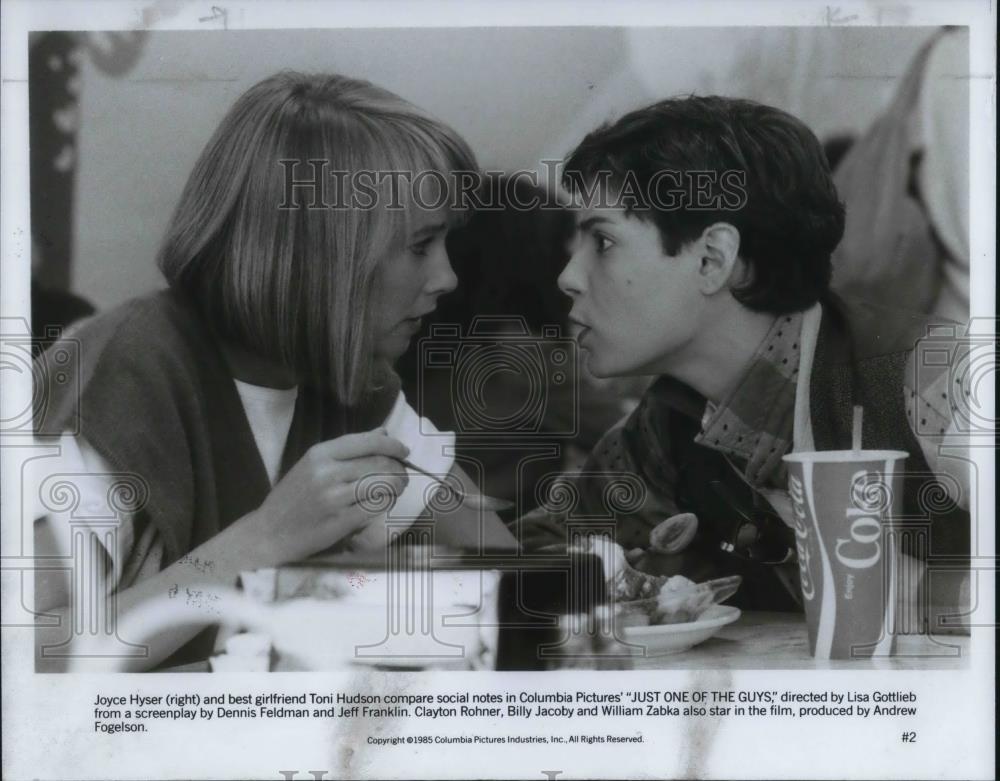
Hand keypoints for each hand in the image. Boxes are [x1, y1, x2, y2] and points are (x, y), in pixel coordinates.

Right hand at [235, 429, 409, 565]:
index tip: (404, 451)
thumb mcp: (313, 465)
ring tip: (397, 488)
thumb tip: (382, 432)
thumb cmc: (293, 498)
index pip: (367, 441)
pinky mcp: (339, 521)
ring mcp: (333, 498)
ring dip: (397, 486)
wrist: (269, 533)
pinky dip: (387, 503)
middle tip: (403, 475)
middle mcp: (326, 472)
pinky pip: (376, 507)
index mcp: (319, 453)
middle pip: (379, 463)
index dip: (392, 445)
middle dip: (398, 468)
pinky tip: (384, 503)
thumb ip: (348, 450)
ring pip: (382, 484)